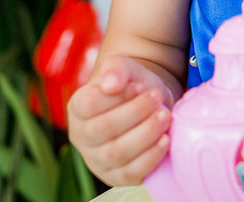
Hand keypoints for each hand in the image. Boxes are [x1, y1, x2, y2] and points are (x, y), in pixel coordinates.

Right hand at [67, 55, 173, 186]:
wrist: (147, 104)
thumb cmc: (131, 85)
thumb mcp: (124, 67)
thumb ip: (116, 68)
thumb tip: (111, 84)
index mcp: (78, 107)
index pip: (89, 105)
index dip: (117, 96)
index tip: (140, 86)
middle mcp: (81, 136)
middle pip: (103, 130)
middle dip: (135, 113)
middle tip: (157, 99)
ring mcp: (96, 160)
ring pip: (116, 154)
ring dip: (145, 135)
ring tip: (165, 117)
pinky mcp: (114, 176)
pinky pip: (129, 174)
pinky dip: (150, 158)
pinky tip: (165, 141)